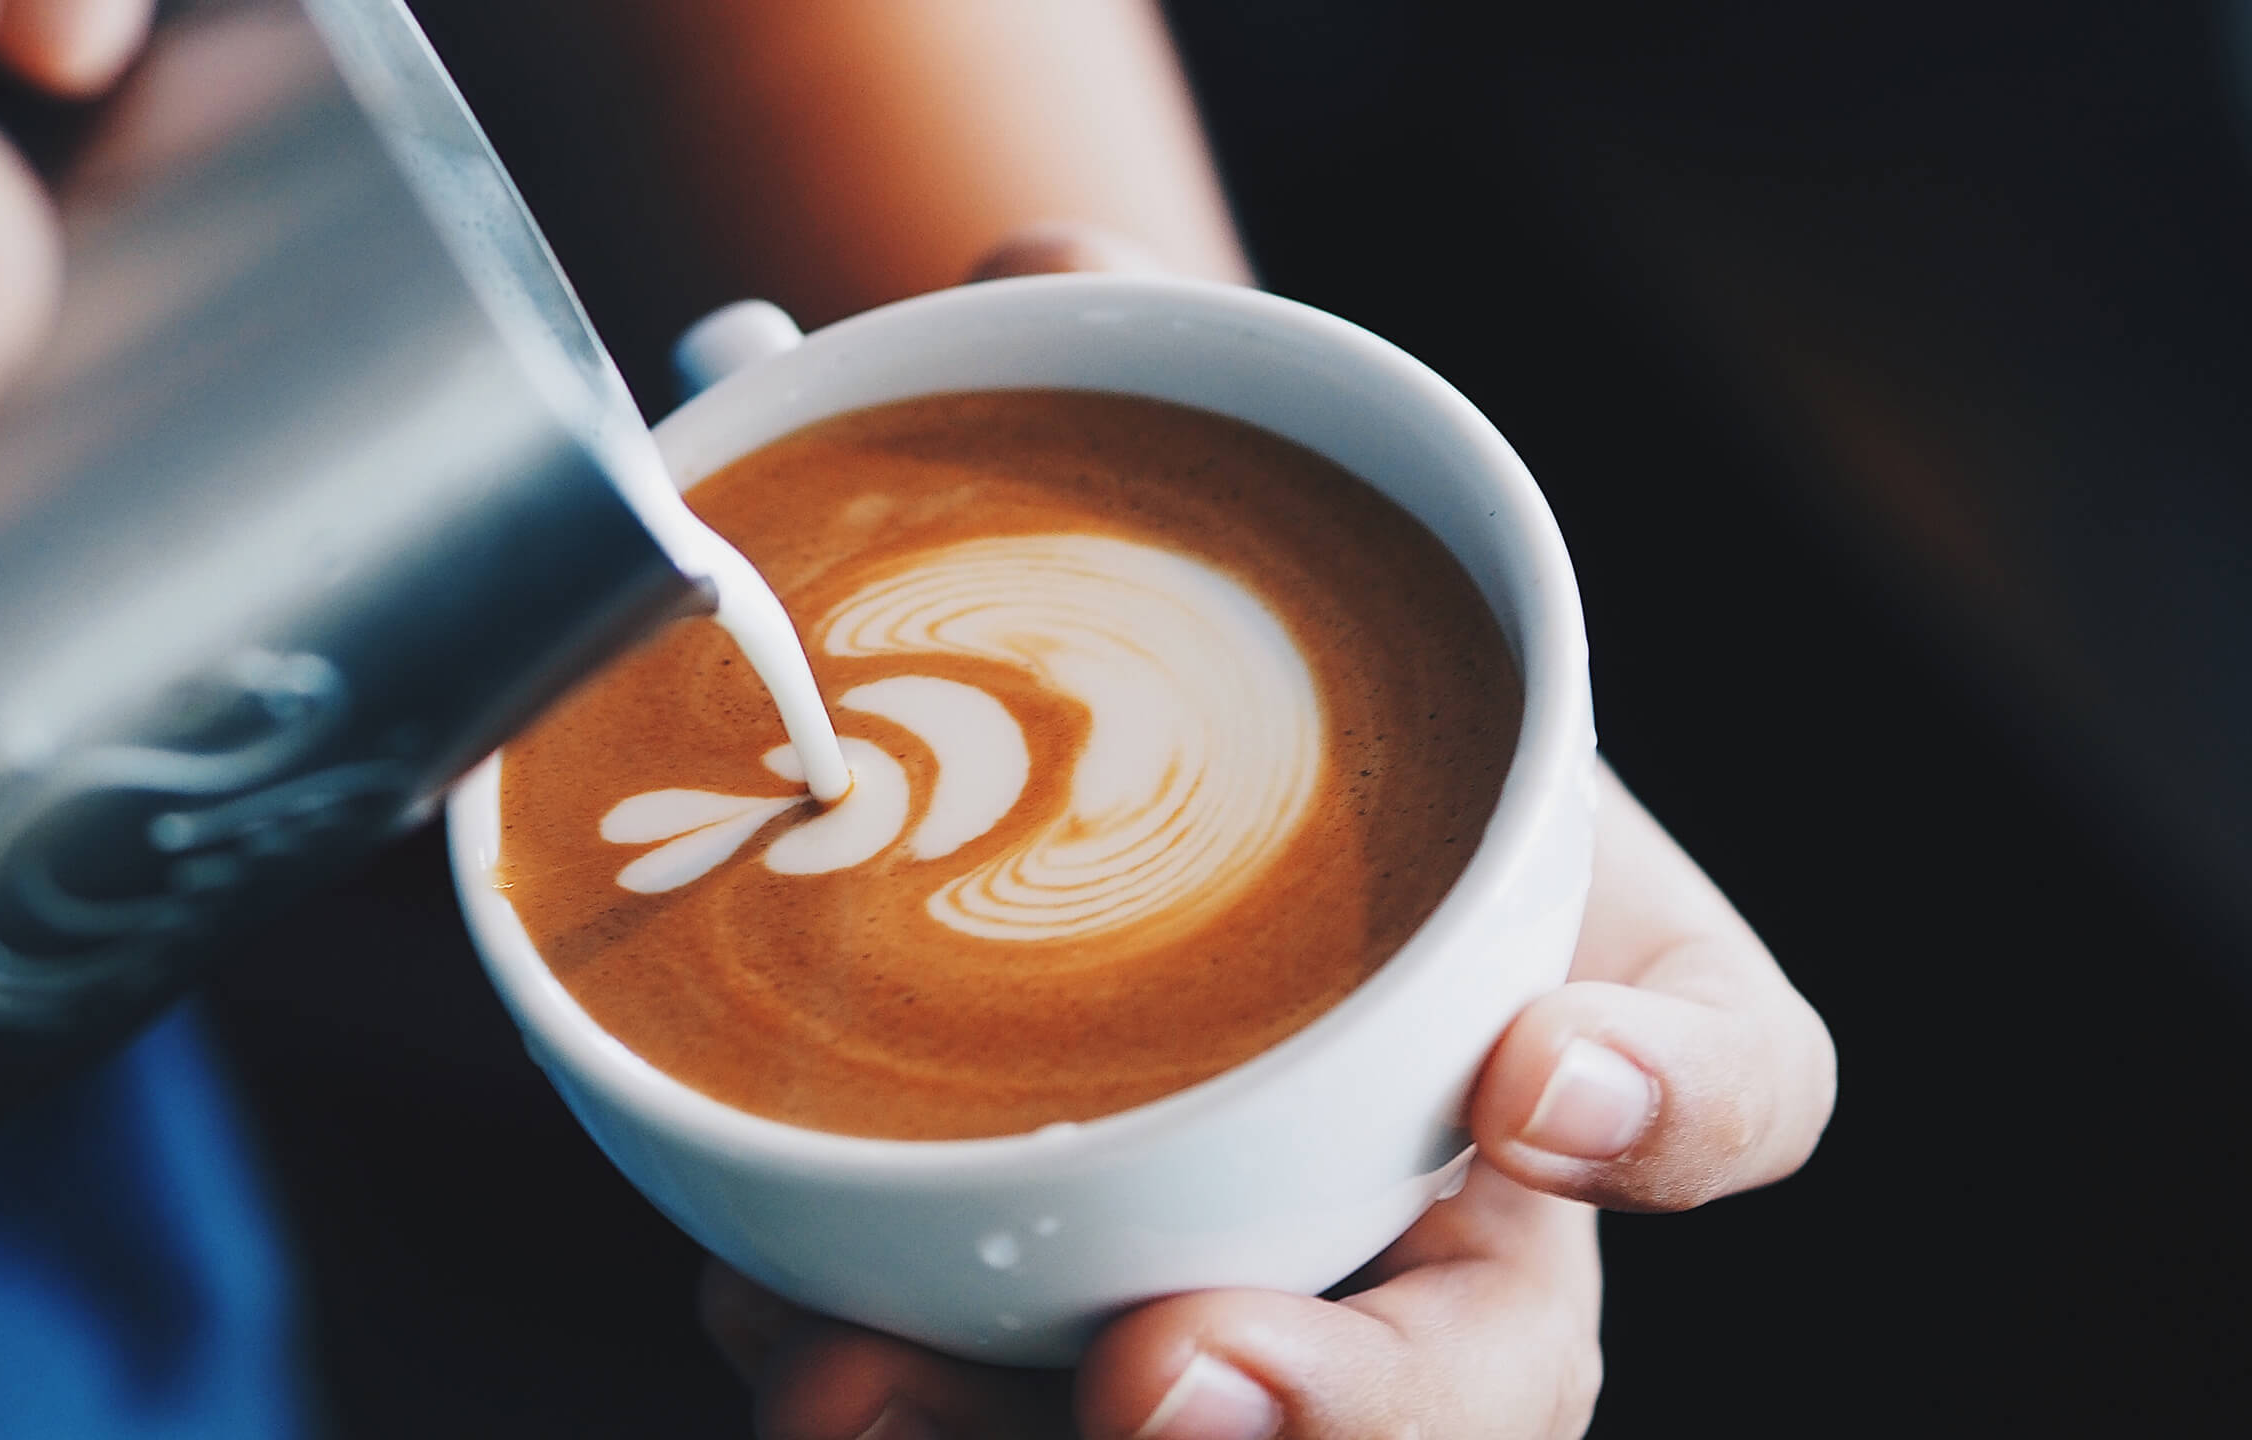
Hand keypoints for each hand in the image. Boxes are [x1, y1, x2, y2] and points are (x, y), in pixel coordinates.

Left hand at [696, 226, 1837, 1439]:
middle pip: (1496, 1368)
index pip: (1734, 1076)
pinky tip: (784, 1342)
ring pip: (1258, 1435)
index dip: (1671, 1108)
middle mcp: (1451, 1178)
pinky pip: (1023, 1416)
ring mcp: (1281, 1280)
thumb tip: (1036, 269)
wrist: (1099, 783)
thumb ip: (1172, 380)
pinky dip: (901, 1409)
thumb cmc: (1246, 680)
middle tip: (1170, 1372)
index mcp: (1573, 973)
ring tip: (860, 1397)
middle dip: (1359, 1407)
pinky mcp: (1083, 1324)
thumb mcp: (1236, 540)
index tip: (1539, 1074)